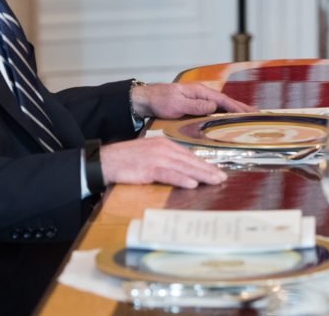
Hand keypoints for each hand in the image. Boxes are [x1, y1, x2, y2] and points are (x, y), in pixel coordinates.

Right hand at [99, 136, 226, 187]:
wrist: (105, 160)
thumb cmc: (126, 160)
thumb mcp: (149, 155)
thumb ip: (165, 160)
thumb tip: (181, 170)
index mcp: (164, 144)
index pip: (188, 155)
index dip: (204, 163)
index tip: (216, 170)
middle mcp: (163, 148)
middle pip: (190, 160)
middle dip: (208, 169)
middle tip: (223, 177)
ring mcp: (157, 157)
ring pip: (184, 167)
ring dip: (201, 175)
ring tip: (215, 181)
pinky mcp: (149, 168)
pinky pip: (169, 174)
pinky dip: (182, 179)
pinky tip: (193, 184)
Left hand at [134, 82, 254, 118]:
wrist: (147, 99)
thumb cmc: (160, 100)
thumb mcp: (177, 103)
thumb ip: (195, 105)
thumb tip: (213, 107)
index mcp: (200, 91)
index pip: (223, 100)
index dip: (237, 108)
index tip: (250, 114)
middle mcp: (202, 94)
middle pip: (227, 101)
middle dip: (242, 107)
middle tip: (258, 114)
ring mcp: (200, 99)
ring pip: (223, 106)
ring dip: (236, 110)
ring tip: (250, 116)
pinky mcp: (196, 105)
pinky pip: (216, 109)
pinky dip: (226, 113)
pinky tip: (231, 118)